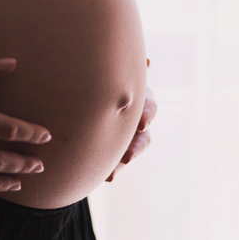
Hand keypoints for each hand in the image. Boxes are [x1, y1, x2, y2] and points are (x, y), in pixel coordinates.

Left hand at [106, 59, 155, 181]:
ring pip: (131, 152)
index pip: (149, 107)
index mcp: (139, 97)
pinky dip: (112, 170)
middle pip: (143, 136)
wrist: (89, 92)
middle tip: (127, 156)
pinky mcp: (117, 148)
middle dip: (136, 146)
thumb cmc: (105, 74)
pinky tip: (106, 177)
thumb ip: (125, 69)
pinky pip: (116, 162)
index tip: (141, 123)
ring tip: (112, 174)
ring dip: (123, 162)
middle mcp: (137, 118)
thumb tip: (148, 62)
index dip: (147, 115)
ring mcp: (128, 135)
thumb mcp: (115, 72)